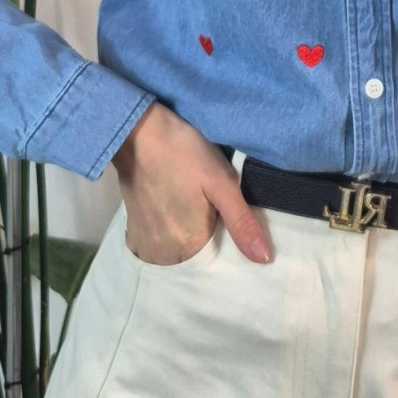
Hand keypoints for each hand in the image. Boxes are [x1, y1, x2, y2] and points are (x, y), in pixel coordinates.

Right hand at [111, 103, 271, 264]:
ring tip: (193, 213)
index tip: (230, 227)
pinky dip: (168, 236)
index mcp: (187, 245)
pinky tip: (175, 213)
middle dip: (206, 245)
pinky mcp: (133, 229)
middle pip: (193, 260)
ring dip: (185, 242)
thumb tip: (264, 258)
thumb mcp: (222, 183)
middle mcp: (162, 252)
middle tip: (212, 215)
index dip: (227, 249)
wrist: (140, 132)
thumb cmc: (185, 154)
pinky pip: (158, 245)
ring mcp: (144, 242)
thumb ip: (242, 223)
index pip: (216, 265)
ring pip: (175, 255)